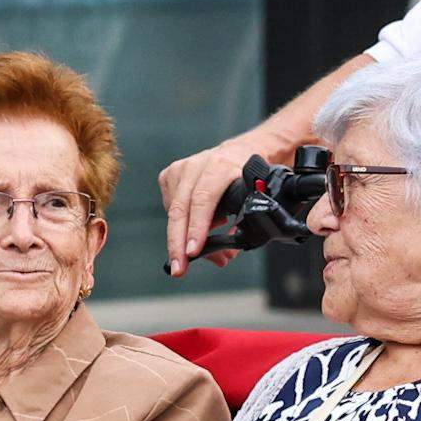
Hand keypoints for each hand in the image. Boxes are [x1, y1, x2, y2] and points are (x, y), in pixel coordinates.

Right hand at [157, 138, 266, 275]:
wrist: (240, 151)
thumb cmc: (247, 178)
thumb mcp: (251, 199)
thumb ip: (239, 227)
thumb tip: (222, 257)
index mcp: (221, 167)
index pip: (203, 200)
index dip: (197, 228)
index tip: (193, 252)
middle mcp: (197, 165)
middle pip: (180, 208)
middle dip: (177, 243)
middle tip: (178, 269)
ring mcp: (181, 168)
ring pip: (173, 211)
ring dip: (181, 238)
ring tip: (195, 251)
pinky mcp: (169, 173)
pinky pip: (169, 207)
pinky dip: (180, 223)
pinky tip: (192, 225)